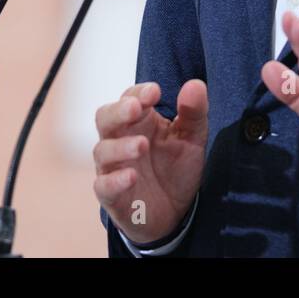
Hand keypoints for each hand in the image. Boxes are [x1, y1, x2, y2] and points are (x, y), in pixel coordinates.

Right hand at [92, 78, 207, 246]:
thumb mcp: (193, 138)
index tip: (155, 92)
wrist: (175, 212)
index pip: (130, 98)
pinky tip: (132, 177)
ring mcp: (113, 167)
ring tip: (141, 146)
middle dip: (118, 111)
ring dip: (120, 147)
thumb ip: (194, 112)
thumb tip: (195, 85)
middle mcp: (120, 139)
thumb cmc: (176, 167)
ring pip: (103, 150)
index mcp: (139, 121)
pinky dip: (115, 181)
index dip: (139, 93)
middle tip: (134, 108)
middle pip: (105, 117)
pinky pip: (104, 186)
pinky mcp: (112, 195)